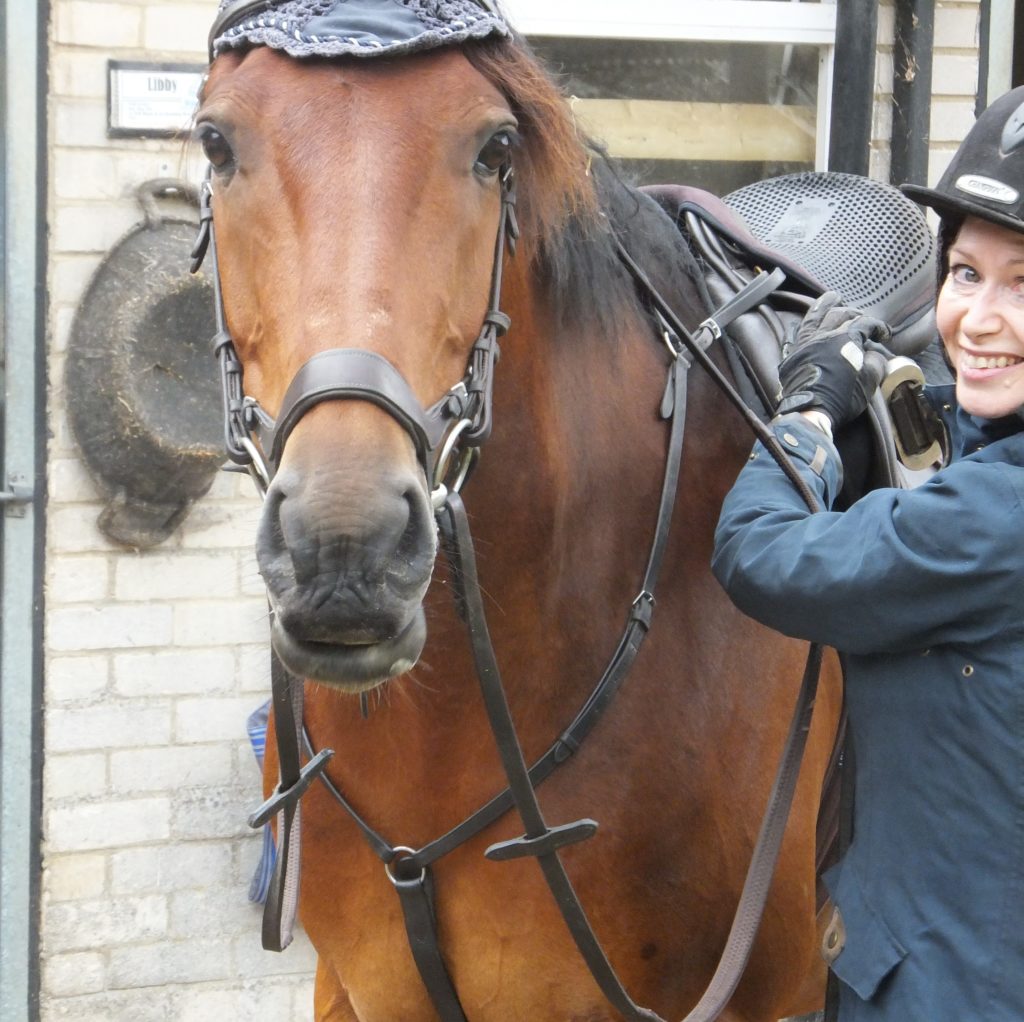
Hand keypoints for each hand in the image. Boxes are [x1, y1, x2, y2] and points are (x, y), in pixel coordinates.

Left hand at [776, 291, 892, 428]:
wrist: (811, 412)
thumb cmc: (842, 398)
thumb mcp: (869, 381)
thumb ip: (875, 363)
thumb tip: (873, 355)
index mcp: (846, 339)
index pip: (865, 323)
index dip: (878, 327)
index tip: (884, 335)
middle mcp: (824, 335)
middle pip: (841, 314)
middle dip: (854, 314)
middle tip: (861, 319)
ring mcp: (806, 342)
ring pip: (815, 315)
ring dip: (826, 304)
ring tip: (833, 297)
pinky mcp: (793, 353)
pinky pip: (798, 331)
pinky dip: (805, 322)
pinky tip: (808, 319)